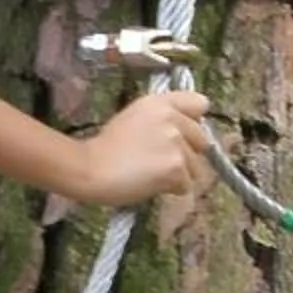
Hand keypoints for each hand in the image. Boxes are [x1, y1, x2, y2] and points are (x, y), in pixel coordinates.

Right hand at [72, 90, 210, 205]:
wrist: (90, 168)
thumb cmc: (106, 147)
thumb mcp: (135, 117)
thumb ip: (162, 119)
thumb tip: (184, 134)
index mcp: (161, 102)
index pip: (200, 104)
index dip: (194, 122)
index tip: (183, 134)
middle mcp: (172, 118)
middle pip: (202, 141)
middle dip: (187, 154)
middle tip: (158, 160)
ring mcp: (176, 143)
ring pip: (196, 167)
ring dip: (179, 175)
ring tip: (150, 174)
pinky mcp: (176, 167)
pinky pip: (187, 185)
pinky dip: (172, 190)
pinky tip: (150, 184)